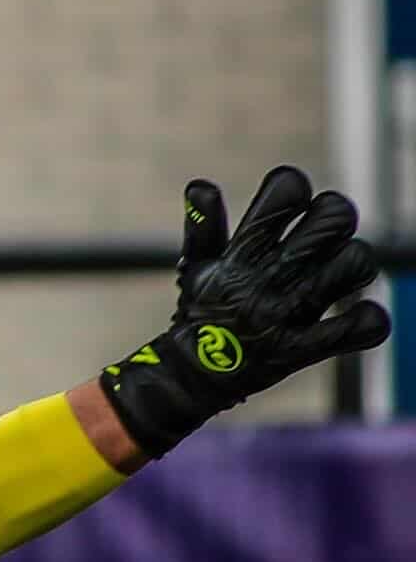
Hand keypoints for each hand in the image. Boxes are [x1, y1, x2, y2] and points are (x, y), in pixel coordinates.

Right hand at [95, 165, 387, 457]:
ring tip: (341, 272)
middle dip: (335, 216)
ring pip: (356, 264)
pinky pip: (360, 327)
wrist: (193, 376)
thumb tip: (200, 185)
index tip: (290, 205)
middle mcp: (269, 276)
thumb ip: (203, 224)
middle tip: (326, 233)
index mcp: (241, 251)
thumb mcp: (196, 266)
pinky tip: (356, 315)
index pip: (284, 192)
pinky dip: (367, 320)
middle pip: (334, 219)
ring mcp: (290, 312)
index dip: (292, 188)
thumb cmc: (202, 313)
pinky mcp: (308, 347)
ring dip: (355, 263)